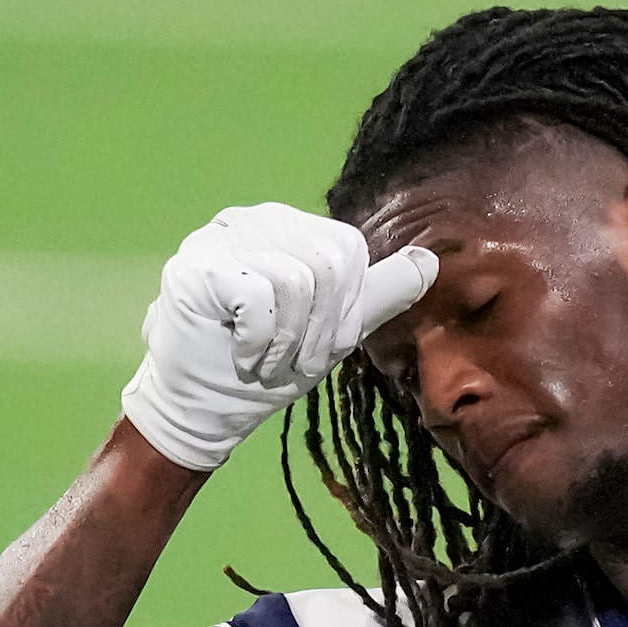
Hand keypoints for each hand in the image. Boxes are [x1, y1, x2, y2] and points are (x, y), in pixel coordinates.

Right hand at [120, 202, 436, 471]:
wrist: (202, 408)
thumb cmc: (266, 366)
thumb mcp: (335, 329)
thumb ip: (380, 292)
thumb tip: (431, 260)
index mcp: (289, 226)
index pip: (349, 250)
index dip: (344, 310)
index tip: (316, 347)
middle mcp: (254, 218)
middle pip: (328, 263)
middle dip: (319, 329)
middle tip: (290, 360)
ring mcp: (220, 235)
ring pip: (297, 280)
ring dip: (287, 341)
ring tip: (266, 362)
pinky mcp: (196, 263)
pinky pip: (259, 295)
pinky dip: (258, 341)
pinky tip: (240, 354)